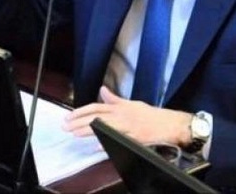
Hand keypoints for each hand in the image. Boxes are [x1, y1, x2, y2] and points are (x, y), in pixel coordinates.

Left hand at [63, 86, 192, 145]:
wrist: (168, 123)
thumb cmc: (151, 115)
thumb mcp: (132, 103)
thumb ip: (115, 99)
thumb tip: (103, 90)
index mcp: (120, 107)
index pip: (96, 107)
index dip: (81, 111)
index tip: (69, 116)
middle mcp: (121, 115)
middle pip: (96, 117)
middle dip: (79, 121)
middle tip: (66, 126)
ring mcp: (127, 126)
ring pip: (104, 127)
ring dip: (88, 131)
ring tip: (75, 133)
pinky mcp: (134, 137)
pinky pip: (118, 140)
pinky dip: (107, 143)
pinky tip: (97, 146)